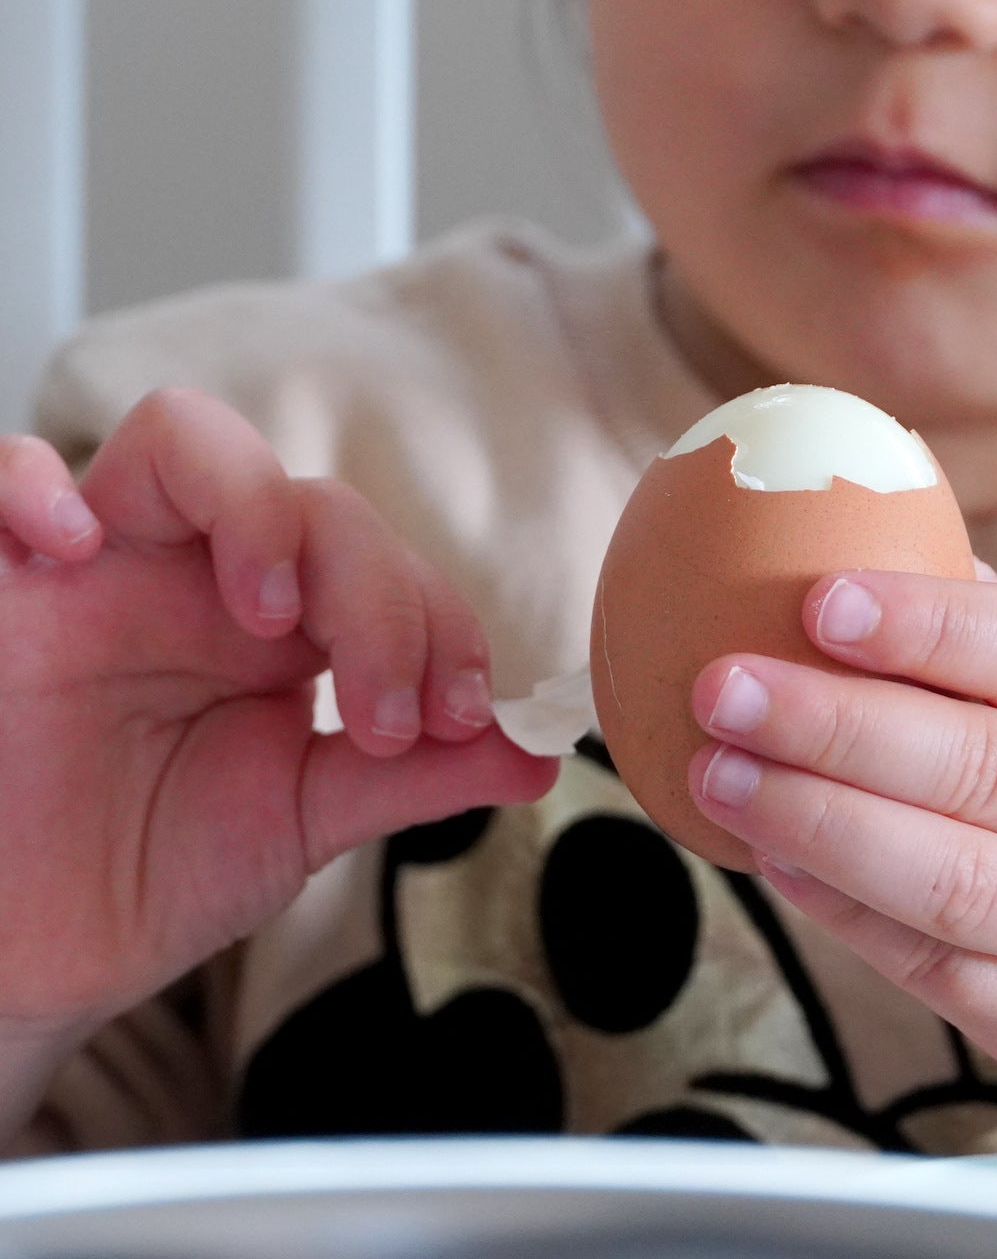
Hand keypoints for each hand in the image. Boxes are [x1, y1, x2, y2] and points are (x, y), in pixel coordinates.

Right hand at [0, 390, 555, 1049]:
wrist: (31, 956)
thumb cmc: (158, 871)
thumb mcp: (306, 819)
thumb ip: (419, 776)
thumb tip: (542, 750)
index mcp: (285, 620)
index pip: (384, 560)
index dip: (440, 621)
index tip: (462, 713)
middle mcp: (201, 572)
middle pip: (312, 500)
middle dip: (377, 594)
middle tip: (385, 711)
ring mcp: (102, 566)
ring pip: (186, 439)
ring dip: (253, 505)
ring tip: (271, 614)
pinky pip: (2, 471)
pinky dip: (32, 482)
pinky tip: (75, 543)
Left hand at [684, 570, 996, 1107]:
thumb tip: (871, 548)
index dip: (932, 628)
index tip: (822, 599)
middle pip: (984, 770)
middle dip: (836, 726)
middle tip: (725, 684)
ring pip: (950, 880)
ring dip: (815, 822)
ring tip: (718, 769)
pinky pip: (935, 967)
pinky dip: (840, 908)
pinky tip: (772, 852)